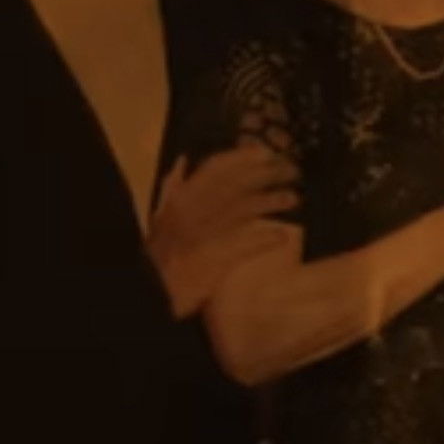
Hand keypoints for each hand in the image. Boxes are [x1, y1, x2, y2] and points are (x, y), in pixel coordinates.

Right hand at [148, 141, 299, 318]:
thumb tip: (183, 160)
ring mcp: (205, 234)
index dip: (242, 158)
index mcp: (181, 198)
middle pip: (237, 184)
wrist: (150, 291)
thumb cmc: (157, 252)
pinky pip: (245, 245)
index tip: (266, 152)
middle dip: (266, 175)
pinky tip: (283, 236)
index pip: (215, 168)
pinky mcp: (215, 259)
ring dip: (270, 202)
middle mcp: (194, 209)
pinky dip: (264, 239)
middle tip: (292, 171)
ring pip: (243, 210)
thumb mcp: (159, 215)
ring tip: (294, 199)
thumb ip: (171, 186)